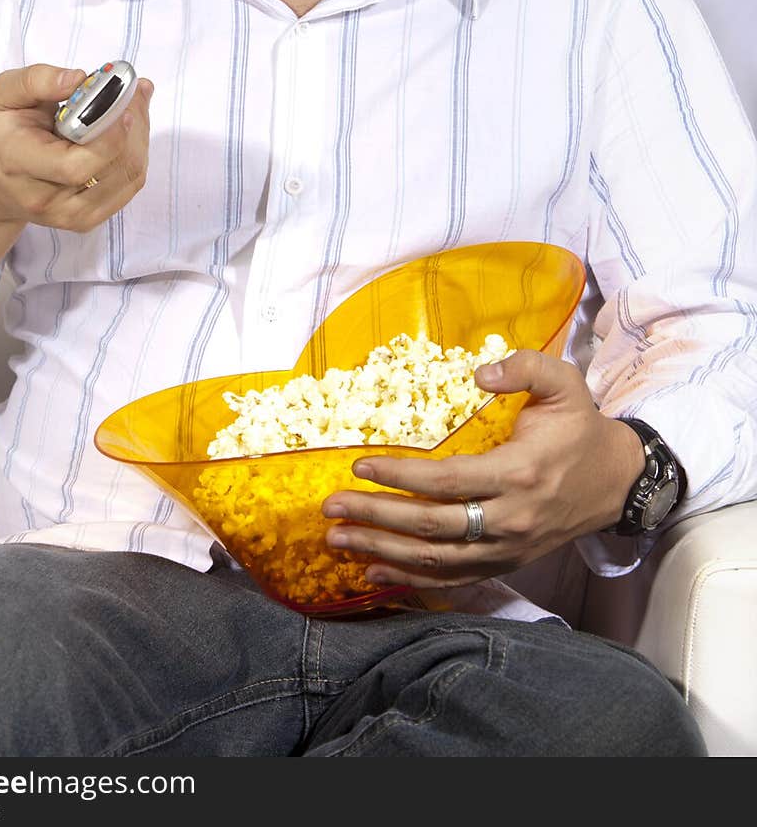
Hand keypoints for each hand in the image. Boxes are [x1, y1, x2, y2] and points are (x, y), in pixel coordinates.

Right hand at [0, 64, 153, 232]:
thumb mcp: (2, 94)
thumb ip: (36, 80)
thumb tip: (78, 78)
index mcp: (17, 163)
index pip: (73, 166)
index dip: (108, 139)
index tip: (123, 108)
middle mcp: (43, 199)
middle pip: (108, 171)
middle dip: (132, 129)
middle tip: (136, 93)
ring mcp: (68, 215)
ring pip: (127, 178)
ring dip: (140, 138)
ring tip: (133, 105)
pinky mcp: (87, 219)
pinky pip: (129, 186)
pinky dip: (138, 154)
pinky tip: (130, 129)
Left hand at [320, 350, 644, 589]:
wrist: (615, 481)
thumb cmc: (580, 428)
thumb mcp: (564, 384)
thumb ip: (523, 367)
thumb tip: (478, 373)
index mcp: (520, 473)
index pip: (449, 481)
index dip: (402, 476)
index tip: (360, 466)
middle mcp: (511, 520)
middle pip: (433, 527)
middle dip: (376, 517)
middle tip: (331, 506)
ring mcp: (507, 550)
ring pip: (435, 561)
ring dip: (382, 551)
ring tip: (337, 538)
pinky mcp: (505, 565)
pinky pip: (451, 579)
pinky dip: (409, 579)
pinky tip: (372, 570)